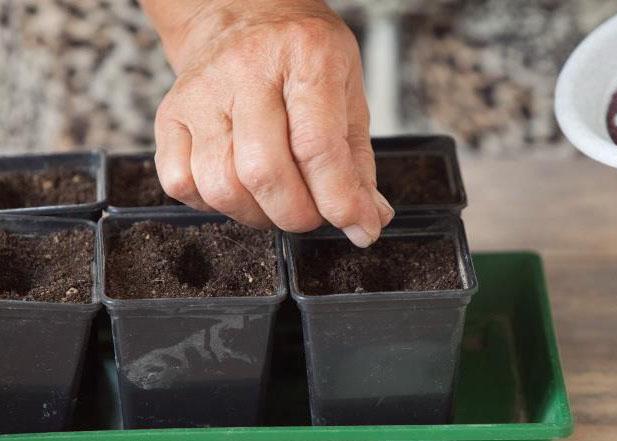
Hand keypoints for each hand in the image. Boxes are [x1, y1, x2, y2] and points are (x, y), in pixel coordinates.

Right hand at [140, 0, 393, 246]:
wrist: (241, 13)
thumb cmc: (300, 55)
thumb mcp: (348, 89)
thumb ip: (358, 158)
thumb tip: (368, 219)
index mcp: (305, 54)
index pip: (317, 145)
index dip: (340, 200)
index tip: (359, 227)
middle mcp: (246, 69)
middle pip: (263, 171)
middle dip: (297, 214)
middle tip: (314, 214)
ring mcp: (200, 92)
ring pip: (221, 186)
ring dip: (258, 215)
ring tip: (279, 203)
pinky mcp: (169, 115)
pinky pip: (182, 184)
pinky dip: (215, 205)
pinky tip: (240, 189)